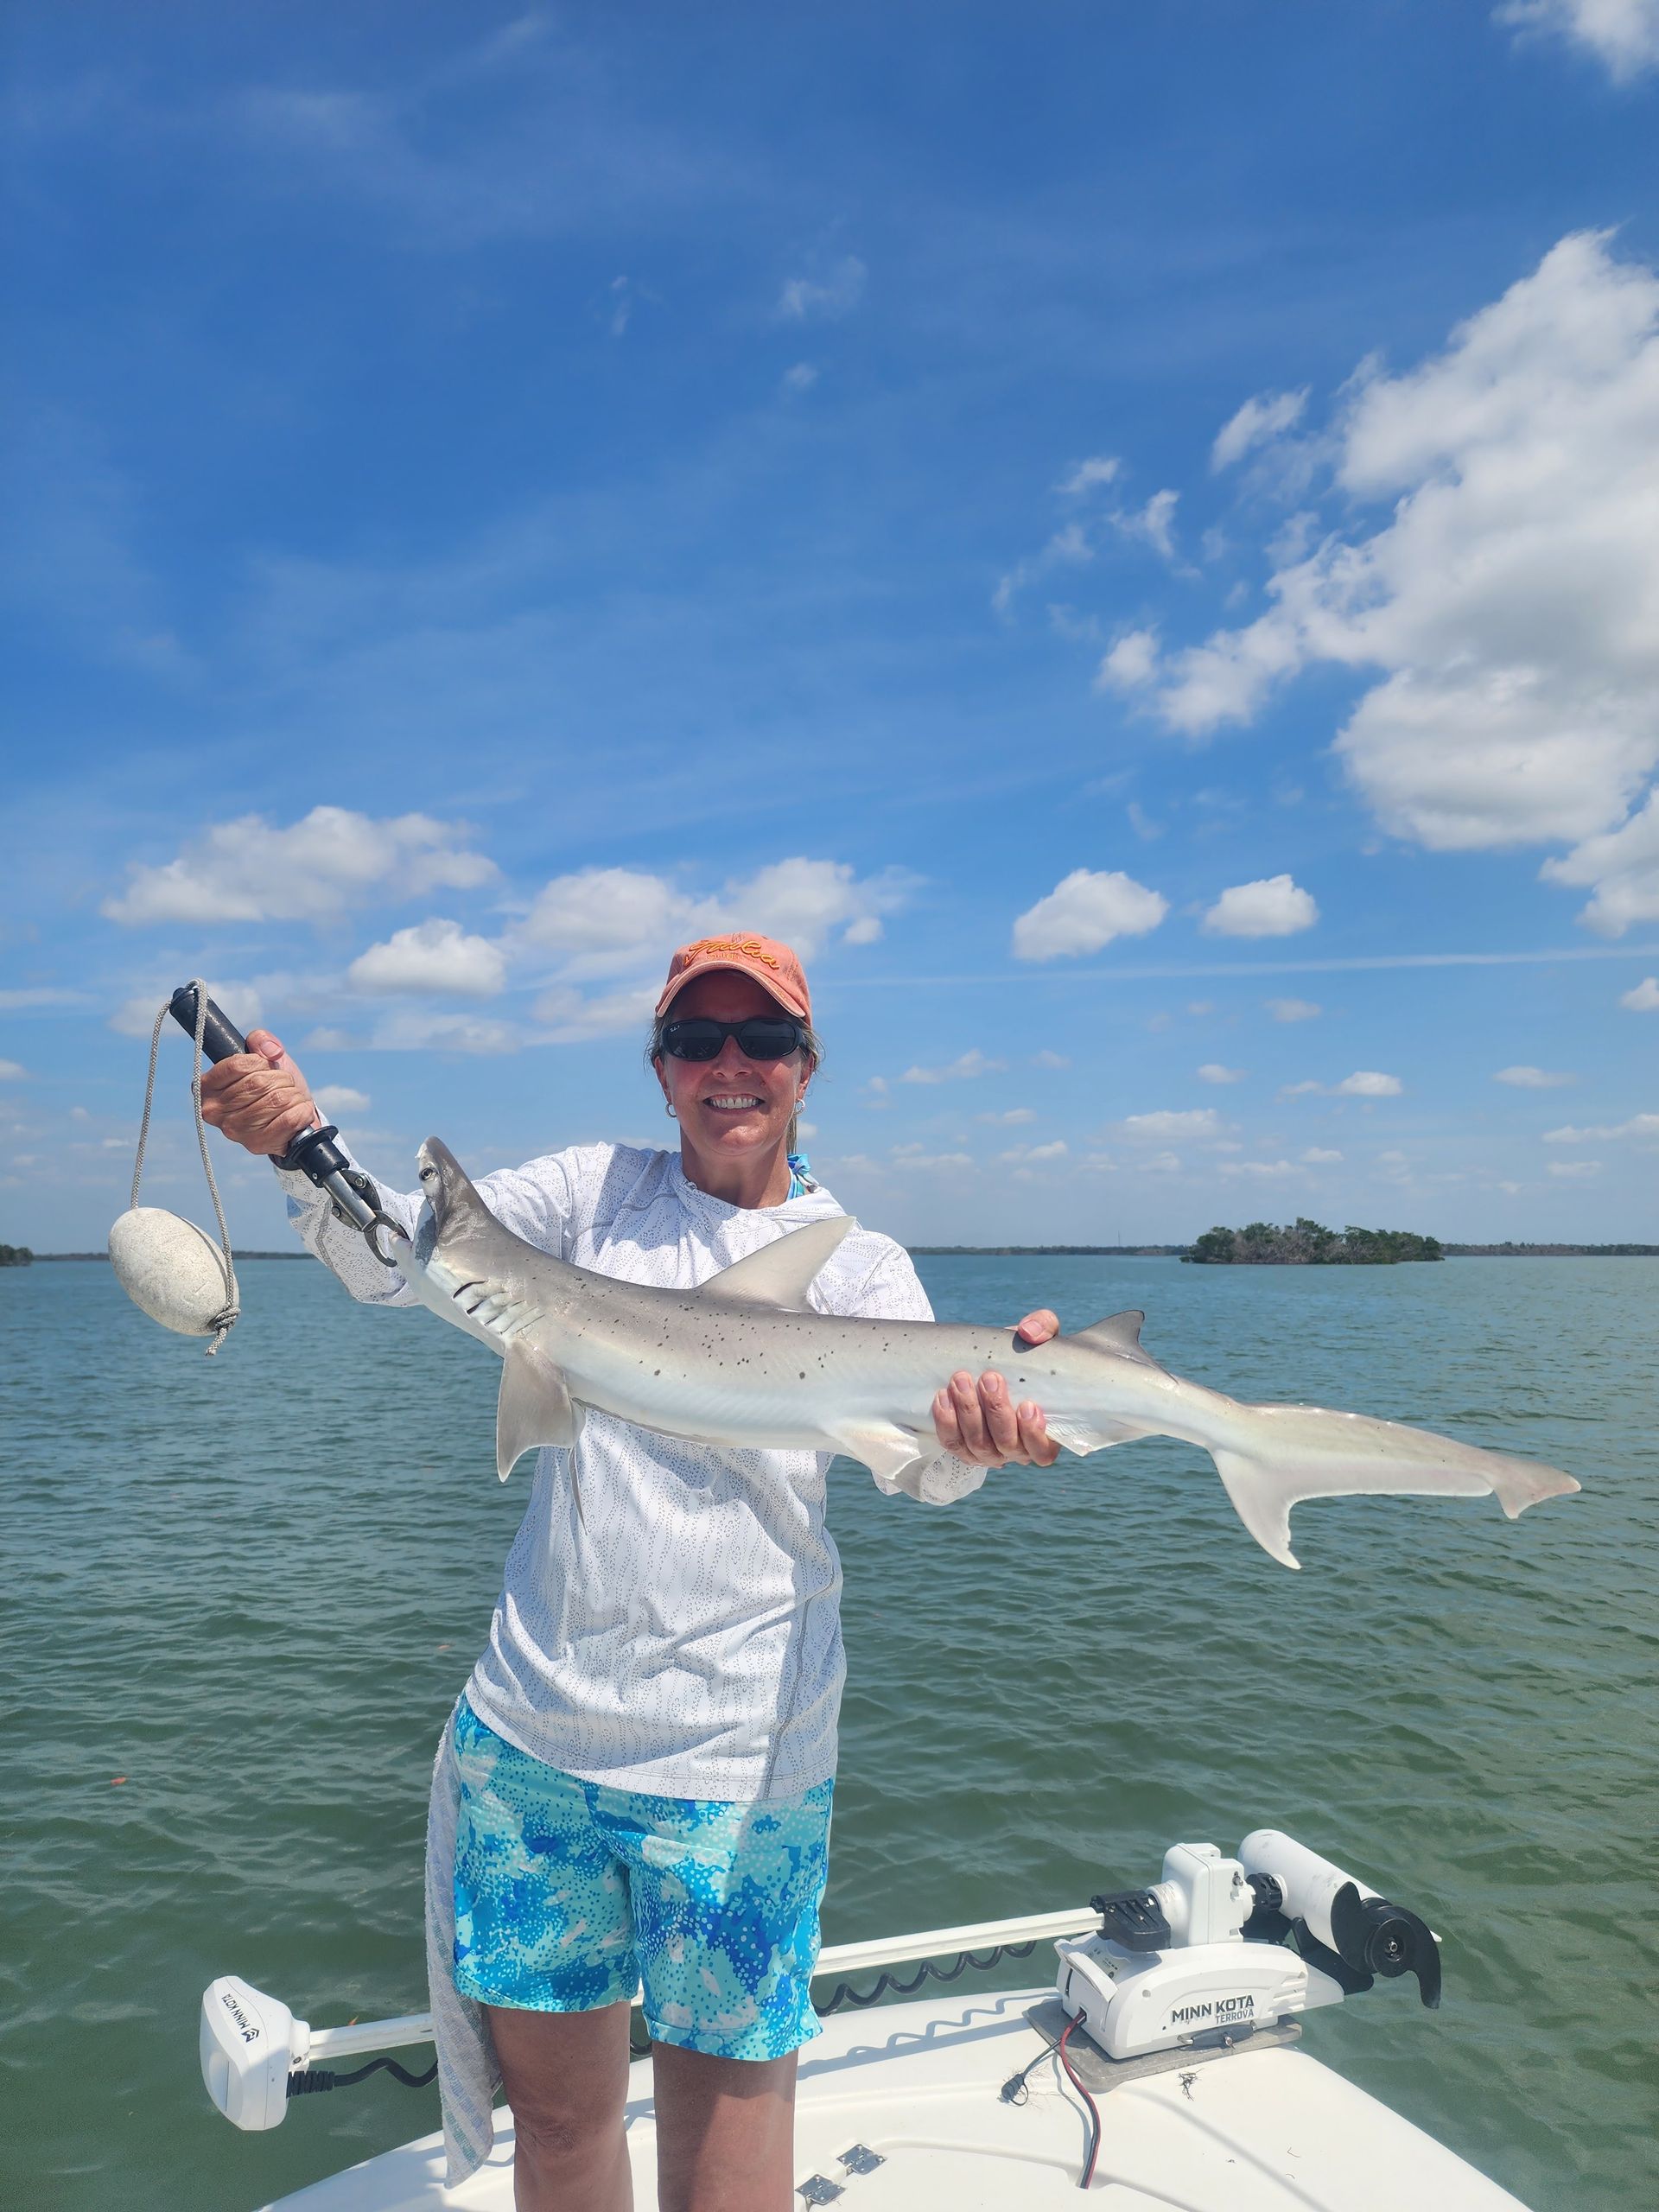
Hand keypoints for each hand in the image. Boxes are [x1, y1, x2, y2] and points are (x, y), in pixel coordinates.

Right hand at [198, 1029, 318, 1160]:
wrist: (291, 1118)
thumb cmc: (274, 1086)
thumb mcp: (266, 1058)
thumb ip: (262, 1041)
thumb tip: (270, 1050)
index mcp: (206, 1087)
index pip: (238, 1065)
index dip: (261, 1062)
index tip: (266, 1068)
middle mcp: (214, 1112)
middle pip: (259, 1083)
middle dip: (281, 1079)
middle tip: (283, 1086)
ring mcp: (234, 1131)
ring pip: (277, 1100)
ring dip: (293, 1095)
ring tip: (291, 1099)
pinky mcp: (256, 1144)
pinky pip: (289, 1119)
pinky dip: (302, 1110)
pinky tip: (299, 1111)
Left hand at [931, 1308, 1061, 1466]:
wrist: (998, 1363)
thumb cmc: (1029, 1356)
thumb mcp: (1043, 1337)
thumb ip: (1045, 1327)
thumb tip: (1029, 1331)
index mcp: (1045, 1433)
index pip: (1043, 1451)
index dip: (1035, 1434)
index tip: (1027, 1405)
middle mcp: (1017, 1450)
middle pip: (1006, 1444)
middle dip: (996, 1411)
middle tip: (989, 1378)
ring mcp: (989, 1451)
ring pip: (978, 1445)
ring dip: (968, 1413)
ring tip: (961, 1380)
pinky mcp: (963, 1446)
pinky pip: (953, 1443)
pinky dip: (946, 1422)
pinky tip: (943, 1397)